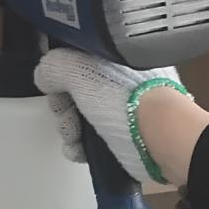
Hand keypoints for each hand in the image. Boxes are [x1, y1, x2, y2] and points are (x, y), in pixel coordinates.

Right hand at [35, 49, 186, 181]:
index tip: (54, 86)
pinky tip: (81, 149)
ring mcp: (124, 111)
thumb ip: (55, 66)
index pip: (77, 62)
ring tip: (75, 135)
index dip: (59, 75)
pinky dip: (82, 147)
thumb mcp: (80, 71)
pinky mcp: (126, 138)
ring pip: (82, 119)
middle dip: (63, 107)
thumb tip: (45, 73)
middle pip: (76, 93)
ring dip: (69, 130)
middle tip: (66, 114)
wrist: (163, 137)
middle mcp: (121, 83)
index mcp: (116, 58)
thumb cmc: (126, 98)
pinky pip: (93, 142)